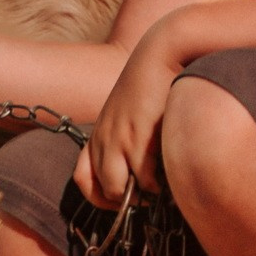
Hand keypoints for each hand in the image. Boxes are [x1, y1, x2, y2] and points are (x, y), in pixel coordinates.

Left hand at [74, 33, 178, 208]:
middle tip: (149, 197)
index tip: (123, 199)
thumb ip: (124, 137)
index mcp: (98, 136)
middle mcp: (103, 141)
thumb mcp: (127, 112)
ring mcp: (119, 142)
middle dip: (127, 202)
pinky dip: (159, 187)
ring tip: (162, 189)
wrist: (161, 54)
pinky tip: (172, 176)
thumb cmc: (150, 85)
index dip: (101, 198)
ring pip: (123, 193)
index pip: (83, 182)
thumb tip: (138, 170)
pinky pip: (147, 181)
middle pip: (104, 192)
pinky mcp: (140, 139)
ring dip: (143, 197)